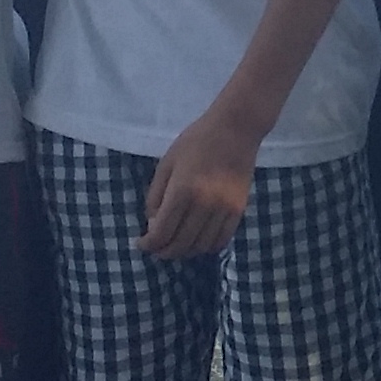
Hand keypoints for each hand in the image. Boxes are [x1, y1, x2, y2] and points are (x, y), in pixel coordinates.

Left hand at [142, 107, 262, 259]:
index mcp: (182, 191)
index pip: (162, 232)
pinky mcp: (238, 210)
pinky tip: (197, 240)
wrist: (236, 129)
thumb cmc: (196, 141)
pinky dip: (206, 247)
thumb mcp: (166, 163)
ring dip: (185, 251)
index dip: (149, 244)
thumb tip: (153, 224)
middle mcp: (204, 205)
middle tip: (156, 249)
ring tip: (176, 245)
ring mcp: (224, 209)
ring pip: (201, 246)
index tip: (142, 243)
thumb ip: (156, 195)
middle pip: (180, 244)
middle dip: (164, 252)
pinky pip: (221, 240)